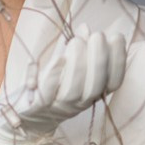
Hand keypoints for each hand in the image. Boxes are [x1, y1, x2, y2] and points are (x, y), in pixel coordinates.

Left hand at [0, 30, 129, 144]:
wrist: (26, 117)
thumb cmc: (51, 87)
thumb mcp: (67, 68)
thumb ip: (77, 49)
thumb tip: (85, 28)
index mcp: (91, 93)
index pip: (113, 82)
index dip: (118, 60)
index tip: (116, 37)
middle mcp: (79, 103)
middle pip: (95, 86)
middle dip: (99, 59)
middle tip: (98, 36)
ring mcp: (59, 107)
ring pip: (74, 90)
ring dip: (78, 64)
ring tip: (77, 42)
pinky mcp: (38, 106)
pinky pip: (47, 94)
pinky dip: (54, 76)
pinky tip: (59, 59)